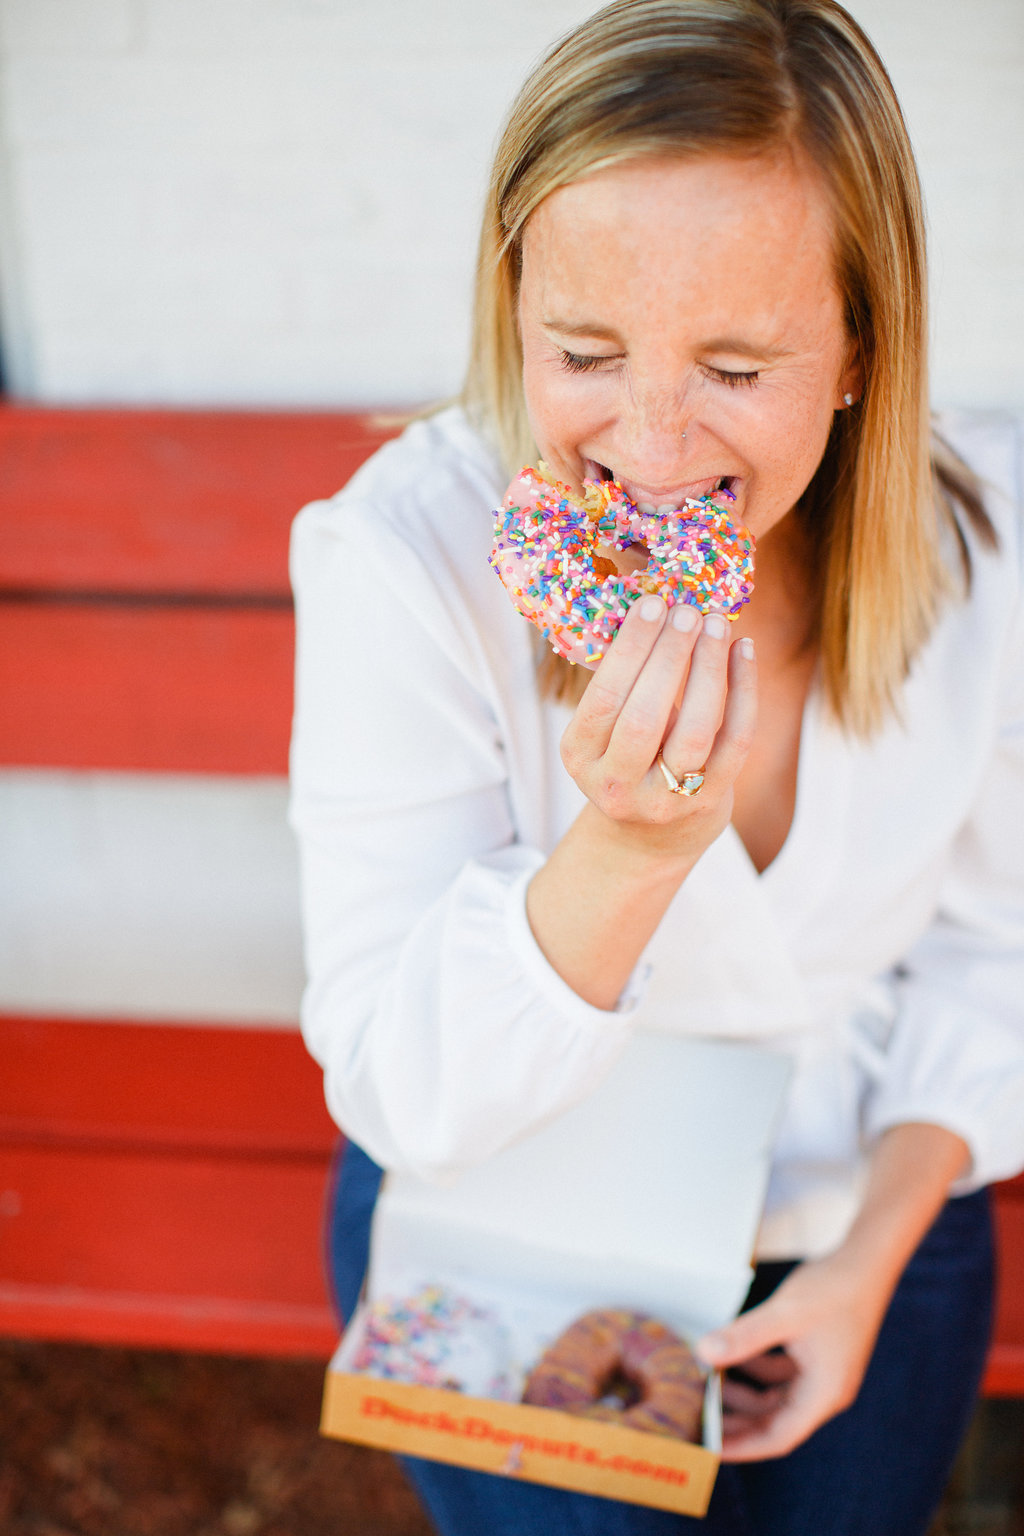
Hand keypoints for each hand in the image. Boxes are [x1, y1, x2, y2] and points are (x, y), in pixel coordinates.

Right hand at [559, 594, 756, 863]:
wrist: (651, 835)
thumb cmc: (628, 757)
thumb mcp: (605, 729)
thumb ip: (624, 681)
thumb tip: (657, 607)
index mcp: (580, 757)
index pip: (604, 699)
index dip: (630, 650)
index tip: (652, 604)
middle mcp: (617, 785)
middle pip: (645, 718)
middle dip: (670, 656)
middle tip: (687, 610)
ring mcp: (665, 800)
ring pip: (694, 732)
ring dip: (708, 670)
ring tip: (716, 623)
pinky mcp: (708, 802)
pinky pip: (734, 741)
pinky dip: (744, 692)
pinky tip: (744, 651)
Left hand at [696, 1251, 891, 1460]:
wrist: (865, 1261)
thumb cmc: (833, 1289)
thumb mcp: (784, 1315)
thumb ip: (744, 1336)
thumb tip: (703, 1353)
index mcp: (823, 1394)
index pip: (778, 1436)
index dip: (743, 1445)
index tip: (709, 1449)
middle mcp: (823, 1390)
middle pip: (773, 1419)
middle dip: (736, 1420)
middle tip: (697, 1419)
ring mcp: (819, 1372)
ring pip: (773, 1395)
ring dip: (742, 1392)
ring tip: (705, 1384)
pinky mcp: (813, 1353)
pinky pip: (778, 1372)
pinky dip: (753, 1366)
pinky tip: (728, 1353)